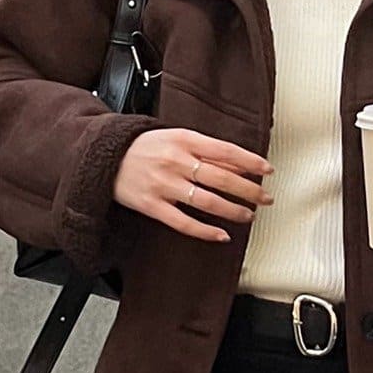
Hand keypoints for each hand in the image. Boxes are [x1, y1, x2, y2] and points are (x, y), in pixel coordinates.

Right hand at [113, 128, 272, 242]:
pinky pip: (185, 222)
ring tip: (248, 216)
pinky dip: (206, 231)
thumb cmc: (144, 147)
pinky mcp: (153, 206)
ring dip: (233, 211)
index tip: (268, 171)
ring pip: (208, 202)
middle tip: (266, 199)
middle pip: (222, 178)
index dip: (250, 162)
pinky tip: (222, 235)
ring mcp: (165, 185)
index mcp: (184, 139)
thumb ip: (203, 149)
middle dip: (249, 190)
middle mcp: (176, 161)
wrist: (104, 156)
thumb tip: (237, 163)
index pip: (226, 151)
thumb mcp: (174, 137)